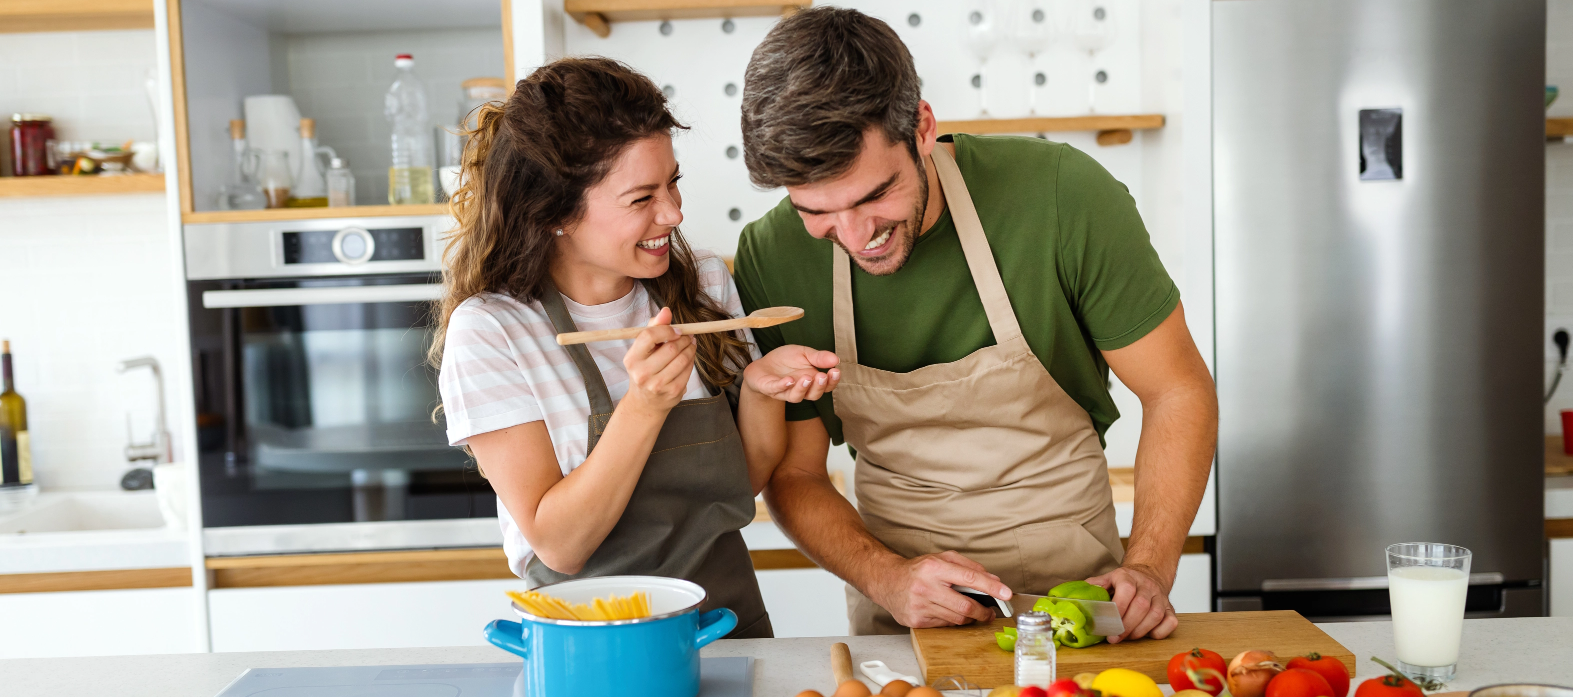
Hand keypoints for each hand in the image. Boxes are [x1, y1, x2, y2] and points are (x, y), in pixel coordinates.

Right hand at [620, 307, 695, 413]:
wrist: (645, 402)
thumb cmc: (645, 368)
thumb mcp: (643, 349)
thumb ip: (654, 328)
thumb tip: (666, 311)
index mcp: (632, 359)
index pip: (649, 336)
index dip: (667, 330)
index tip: (677, 330)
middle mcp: (642, 373)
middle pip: (670, 348)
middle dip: (684, 339)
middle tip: (688, 336)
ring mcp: (658, 385)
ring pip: (682, 359)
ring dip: (690, 348)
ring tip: (691, 344)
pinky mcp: (673, 392)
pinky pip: (688, 370)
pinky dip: (691, 360)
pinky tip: (689, 356)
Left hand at [743, 345, 840, 402]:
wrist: (762, 365)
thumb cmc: (786, 360)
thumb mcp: (804, 353)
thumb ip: (818, 357)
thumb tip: (836, 359)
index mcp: (811, 381)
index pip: (826, 386)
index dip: (832, 381)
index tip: (835, 370)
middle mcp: (800, 390)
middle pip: (813, 395)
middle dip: (819, 386)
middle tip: (822, 376)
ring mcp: (784, 391)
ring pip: (796, 397)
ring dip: (802, 388)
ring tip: (807, 377)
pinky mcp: (769, 388)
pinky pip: (776, 390)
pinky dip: (782, 386)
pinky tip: (789, 380)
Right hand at [866, 550, 1011, 628]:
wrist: (886, 581)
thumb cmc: (918, 569)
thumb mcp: (942, 559)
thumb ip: (969, 567)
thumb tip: (993, 581)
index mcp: (934, 567)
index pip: (969, 578)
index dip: (991, 587)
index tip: (1006, 593)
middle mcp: (925, 586)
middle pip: (965, 606)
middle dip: (983, 611)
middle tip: (990, 612)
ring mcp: (919, 606)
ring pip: (956, 619)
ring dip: (969, 618)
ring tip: (971, 612)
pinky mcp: (915, 621)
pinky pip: (944, 625)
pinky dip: (952, 620)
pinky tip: (948, 612)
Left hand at [1086, 563, 1177, 641]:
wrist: (1148, 575)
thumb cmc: (1125, 582)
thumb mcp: (1108, 579)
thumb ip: (1095, 587)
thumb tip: (1078, 598)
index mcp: (1128, 577)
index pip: (1126, 590)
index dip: (1118, 608)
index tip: (1108, 623)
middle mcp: (1147, 586)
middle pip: (1141, 606)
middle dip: (1126, 625)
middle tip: (1114, 638)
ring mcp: (1160, 597)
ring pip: (1155, 615)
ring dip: (1139, 631)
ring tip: (1127, 638)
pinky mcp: (1170, 609)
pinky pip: (1170, 622)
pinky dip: (1159, 632)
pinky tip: (1146, 635)